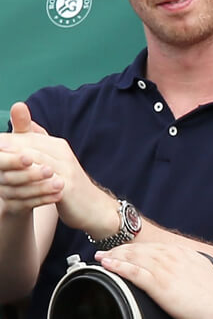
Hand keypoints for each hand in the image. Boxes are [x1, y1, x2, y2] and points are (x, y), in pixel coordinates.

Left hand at [0, 113, 115, 232]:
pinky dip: (25, 182)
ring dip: (13, 164)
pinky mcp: (66, 187)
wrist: (94, 207)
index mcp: (58, 146)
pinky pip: (42, 182)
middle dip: (7, 148)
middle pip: (29, 147)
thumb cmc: (69, 184)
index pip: (28, 137)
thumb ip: (38, 142)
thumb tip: (21, 115)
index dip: (7, 139)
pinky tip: (10, 188)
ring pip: (34, 162)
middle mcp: (63, 154)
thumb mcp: (55, 162)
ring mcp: (66, 170)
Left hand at [96, 244, 212, 318]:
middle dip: (121, 249)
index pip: (154, 247)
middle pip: (141, 249)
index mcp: (182, 254)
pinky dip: (119, 266)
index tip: (124, 249)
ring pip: (134, 258)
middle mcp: (173, 257)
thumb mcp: (201, 273)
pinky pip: (134, 272)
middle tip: (105, 252)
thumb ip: (187, 269)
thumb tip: (180, 275)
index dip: (136, 247)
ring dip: (115, 256)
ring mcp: (166, 269)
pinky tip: (109, 265)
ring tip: (102, 258)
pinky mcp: (160, 283)